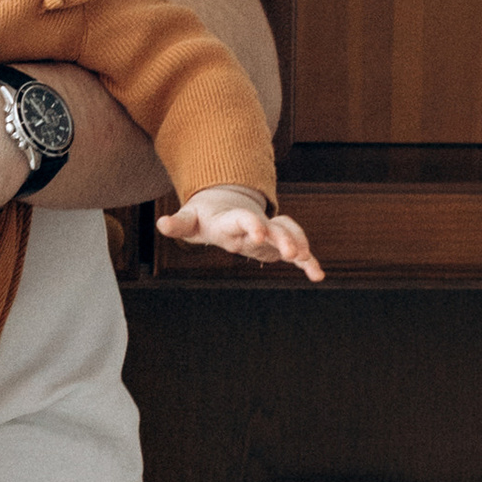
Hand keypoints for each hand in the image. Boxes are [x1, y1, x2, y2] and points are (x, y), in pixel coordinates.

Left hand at [155, 186, 323, 280]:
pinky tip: (319, 276)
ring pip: (289, 235)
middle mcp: (255, 224)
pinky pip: (296, 250)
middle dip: (282, 238)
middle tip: (291, 252)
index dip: (251, 224)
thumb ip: (179, 223)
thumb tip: (162, 224)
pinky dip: (308, 262)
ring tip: (307, 261)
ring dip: (299, 245)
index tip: (259, 233)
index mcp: (233, 219)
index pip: (243, 219)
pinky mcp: (278, 242)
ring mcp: (269, 232)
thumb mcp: (190, 220)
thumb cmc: (205, 216)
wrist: (225, 204)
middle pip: (272, 228)